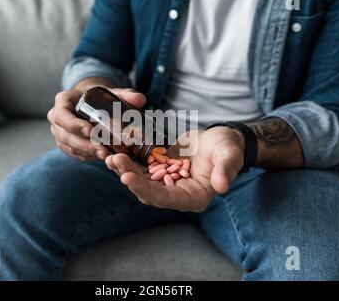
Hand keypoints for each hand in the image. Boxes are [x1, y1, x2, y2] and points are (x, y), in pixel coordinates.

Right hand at [47, 78, 146, 160]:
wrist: (90, 104)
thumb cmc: (99, 96)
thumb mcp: (110, 92)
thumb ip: (125, 94)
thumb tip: (140, 100)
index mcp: (63, 102)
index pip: (62, 115)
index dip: (74, 124)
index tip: (90, 130)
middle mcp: (57, 119)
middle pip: (65, 135)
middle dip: (84, 144)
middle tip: (102, 149)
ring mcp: (60, 134)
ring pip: (70, 147)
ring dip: (88, 153)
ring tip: (106, 156)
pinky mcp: (67, 146)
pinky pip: (75, 154)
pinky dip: (89, 156)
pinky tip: (104, 158)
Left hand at [105, 127, 244, 211]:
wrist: (221, 140)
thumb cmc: (228, 149)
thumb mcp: (229, 156)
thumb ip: (225, 171)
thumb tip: (222, 186)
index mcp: (193, 197)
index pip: (165, 198)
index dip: (145, 189)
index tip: (127, 178)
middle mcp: (176, 194)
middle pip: (147, 190)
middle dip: (129, 177)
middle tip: (113, 160)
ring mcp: (166, 182)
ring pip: (140, 179)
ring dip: (124, 169)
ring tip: (109, 155)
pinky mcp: (160, 169)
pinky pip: (141, 167)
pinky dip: (128, 160)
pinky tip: (114, 150)